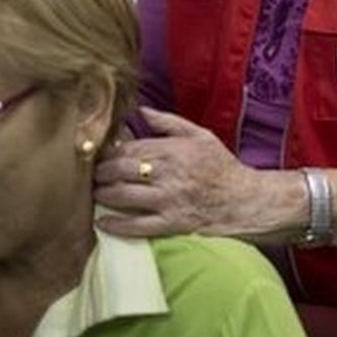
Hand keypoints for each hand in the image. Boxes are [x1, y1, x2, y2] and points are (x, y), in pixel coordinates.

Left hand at [93, 107, 270, 238]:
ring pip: (123, 196)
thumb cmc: (220, 165)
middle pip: (120, 171)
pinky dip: (116, 224)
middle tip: (94, 175)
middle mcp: (167, 174)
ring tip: (97, 193)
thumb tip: (141, 110)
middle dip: (101, 173)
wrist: (243, 198)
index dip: (110, 153)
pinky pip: (136, 226)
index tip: (102, 156)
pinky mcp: (170, 223)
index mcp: (173, 150)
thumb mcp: (200, 135)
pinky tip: (102, 221)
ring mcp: (168, 200)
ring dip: (103, 194)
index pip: (129, 148)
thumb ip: (168, 122)